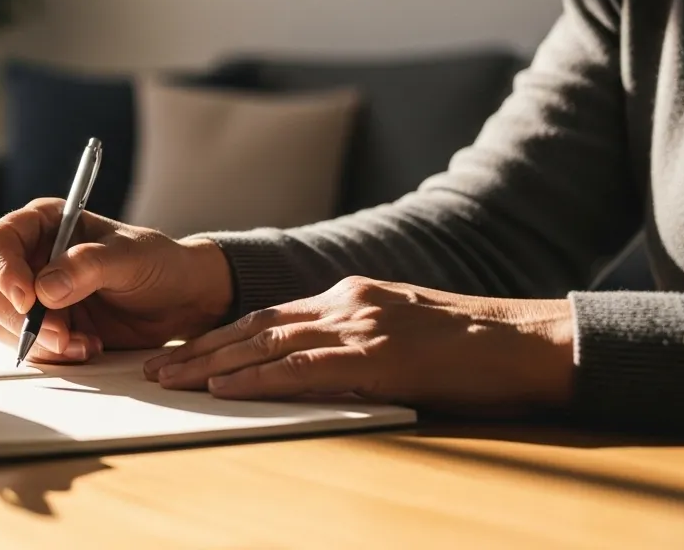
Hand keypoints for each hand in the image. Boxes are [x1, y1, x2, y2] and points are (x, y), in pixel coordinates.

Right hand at [0, 198, 232, 362]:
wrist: (179, 301)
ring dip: (38, 341)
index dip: (5, 270)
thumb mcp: (130, 257)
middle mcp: (31, 257)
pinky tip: (87, 347)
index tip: (29, 300)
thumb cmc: (157, 264)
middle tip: (61, 333)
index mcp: (44, 223)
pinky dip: (51, 354)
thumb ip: (88, 266)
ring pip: (1, 320)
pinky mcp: (44, 327)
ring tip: (84, 343)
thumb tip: (45, 289)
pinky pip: (25, 345)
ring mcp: (34, 294)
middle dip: (21, 317)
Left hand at [143, 276, 575, 415]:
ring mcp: (360, 325)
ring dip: (211, 365)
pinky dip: (258, 379)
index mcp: (350, 295)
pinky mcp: (377, 356)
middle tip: (154, 369)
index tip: (183, 351)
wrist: (529, 342)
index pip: (269, 314)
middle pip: (254, 325)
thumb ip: (355, 340)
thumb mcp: (402, 332)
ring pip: (267, 344)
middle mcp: (346, 302)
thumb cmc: (472, 347)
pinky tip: (225, 388)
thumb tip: (312, 365)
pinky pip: (303, 368)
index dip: (221, 335)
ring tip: (170, 381)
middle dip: (200, 349)